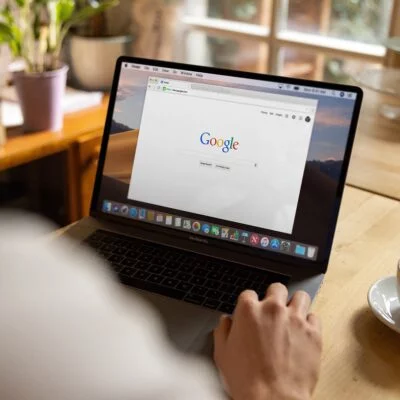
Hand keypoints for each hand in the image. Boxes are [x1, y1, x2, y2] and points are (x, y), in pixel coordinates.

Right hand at [214, 283, 321, 399]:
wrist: (272, 399)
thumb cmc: (247, 379)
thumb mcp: (222, 353)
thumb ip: (222, 330)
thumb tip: (226, 321)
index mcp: (248, 310)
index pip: (249, 293)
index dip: (250, 304)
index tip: (252, 312)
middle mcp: (272, 309)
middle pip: (277, 288)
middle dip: (274, 297)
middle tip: (273, 311)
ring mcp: (295, 319)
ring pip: (300, 296)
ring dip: (295, 304)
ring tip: (292, 316)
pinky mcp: (313, 332)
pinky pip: (315, 317)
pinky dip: (310, 323)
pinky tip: (303, 332)